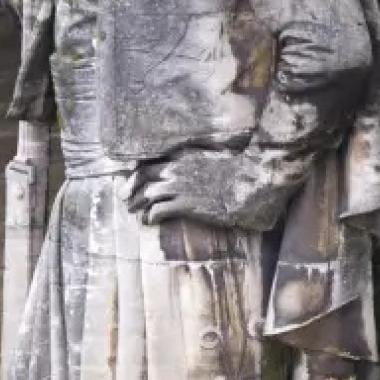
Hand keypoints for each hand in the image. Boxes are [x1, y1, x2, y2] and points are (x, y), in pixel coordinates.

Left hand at [125, 147, 309, 229]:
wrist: (251, 183)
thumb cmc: (235, 173)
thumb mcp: (209, 160)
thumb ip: (192, 163)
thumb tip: (183, 169)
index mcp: (182, 158)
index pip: (148, 164)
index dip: (134, 176)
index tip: (129, 185)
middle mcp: (177, 170)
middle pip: (142, 180)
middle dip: (131, 192)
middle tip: (128, 203)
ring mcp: (181, 187)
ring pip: (147, 195)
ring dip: (139, 207)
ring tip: (137, 215)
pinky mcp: (186, 204)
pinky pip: (159, 210)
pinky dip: (151, 217)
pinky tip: (151, 221)